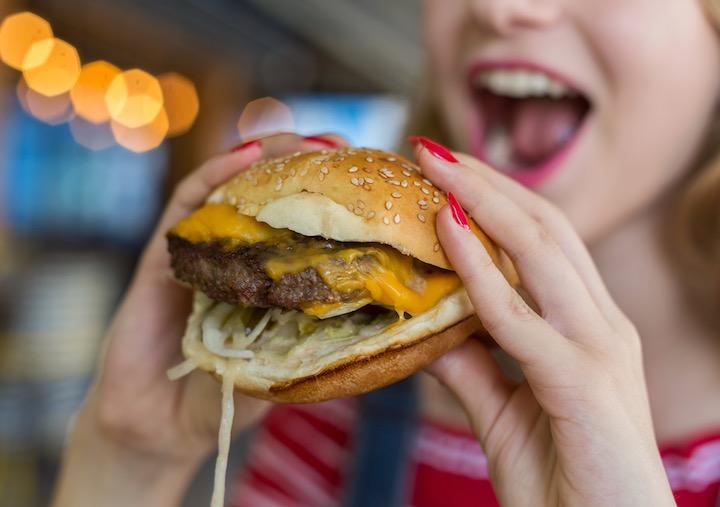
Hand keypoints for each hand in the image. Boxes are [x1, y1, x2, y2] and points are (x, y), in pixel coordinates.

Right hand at [52, 133, 346, 506]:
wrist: (158, 428)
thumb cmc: (226, 400)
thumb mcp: (283, 372)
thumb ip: (316, 346)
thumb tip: (384, 323)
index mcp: (268, 281)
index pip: (304, 226)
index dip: (334, 196)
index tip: (370, 173)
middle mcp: (238, 259)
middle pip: (272, 196)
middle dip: (305, 164)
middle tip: (339, 145)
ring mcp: (201, 253)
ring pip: (233, 188)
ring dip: (265, 156)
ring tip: (298, 138)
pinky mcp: (163, 257)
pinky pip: (187, 206)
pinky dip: (214, 175)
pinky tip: (245, 153)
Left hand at [414, 138, 673, 506]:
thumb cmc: (561, 480)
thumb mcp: (502, 411)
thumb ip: (472, 365)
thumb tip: (428, 327)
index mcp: (589, 326)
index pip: (545, 240)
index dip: (496, 198)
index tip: (445, 172)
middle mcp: (602, 324)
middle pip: (545, 226)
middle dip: (487, 181)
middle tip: (430, 148)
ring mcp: (599, 347)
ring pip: (541, 250)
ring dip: (484, 200)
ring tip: (435, 166)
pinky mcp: (582, 381)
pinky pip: (520, 313)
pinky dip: (481, 268)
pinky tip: (449, 230)